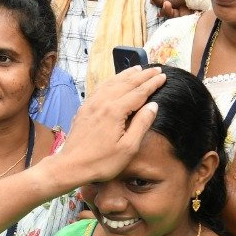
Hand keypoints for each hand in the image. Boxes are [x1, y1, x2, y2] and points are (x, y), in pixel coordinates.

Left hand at [53, 66, 166, 183]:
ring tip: (139, 68)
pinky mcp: (85, 108)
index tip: (163, 76)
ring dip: (127, 74)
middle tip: (156, 69)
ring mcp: (92, 103)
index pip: (139, 92)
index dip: (152, 83)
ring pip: (113, 82)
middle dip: (143, 75)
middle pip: (127, 83)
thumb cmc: (101, 162)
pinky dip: (111, 80)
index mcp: (116, 111)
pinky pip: (101, 87)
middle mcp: (103, 102)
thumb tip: (153, 105)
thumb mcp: (128, 148)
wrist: (71, 166)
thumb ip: (141, 124)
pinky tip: (115, 80)